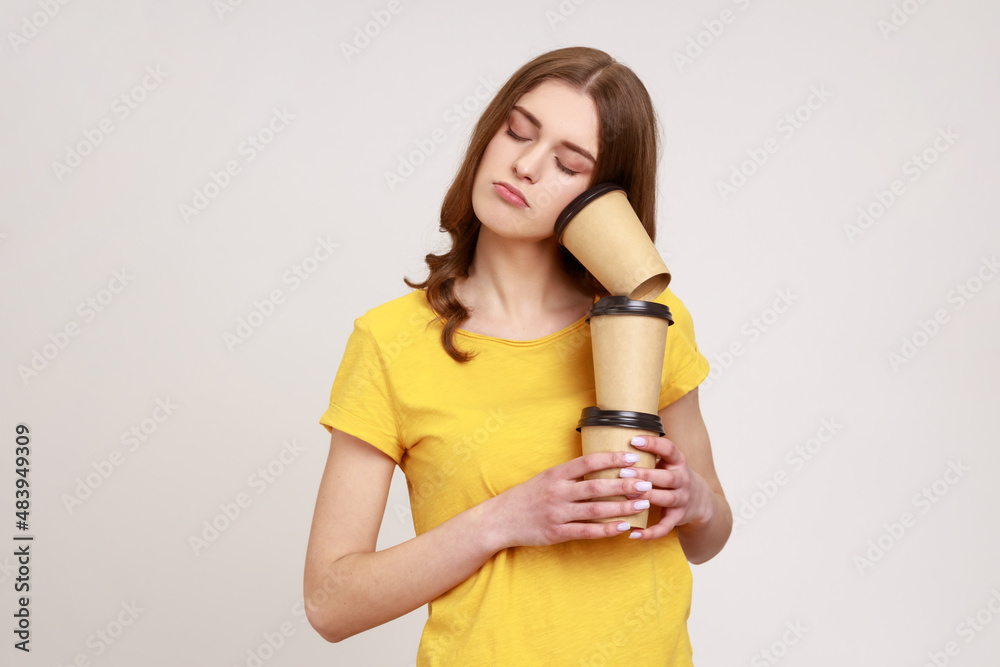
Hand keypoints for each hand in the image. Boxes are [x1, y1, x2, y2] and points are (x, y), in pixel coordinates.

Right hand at [486, 450, 655, 548]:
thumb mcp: (545, 477)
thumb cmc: (527, 496)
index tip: (633, 459)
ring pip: (596, 510)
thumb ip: (570, 474)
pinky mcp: (557, 533)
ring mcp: (557, 513)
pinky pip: (587, 531)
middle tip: (647, 482)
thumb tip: (600, 465)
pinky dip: (607, 529)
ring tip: (643, 503)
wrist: (500, 520)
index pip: (588, 462)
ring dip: (622, 507)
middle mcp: (557, 492)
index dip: (612, 460)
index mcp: (556, 474)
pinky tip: (624, 526)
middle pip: (597, 487)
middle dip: (624, 485)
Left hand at [623, 435, 714, 539]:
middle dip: (645, 475)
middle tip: (623, 473)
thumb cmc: (672, 476)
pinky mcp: (678, 518)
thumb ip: (649, 454)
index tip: (634, 439)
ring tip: (628, 498)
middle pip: (667, 477)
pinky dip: (650, 532)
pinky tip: (633, 533)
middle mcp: (683, 479)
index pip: (669, 449)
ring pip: (666, 499)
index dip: (653, 443)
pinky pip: (665, 527)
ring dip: (647, 498)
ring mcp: (682, 499)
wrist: (700, 501)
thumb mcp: (668, 462)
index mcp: (678, 462)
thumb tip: (615, 438)